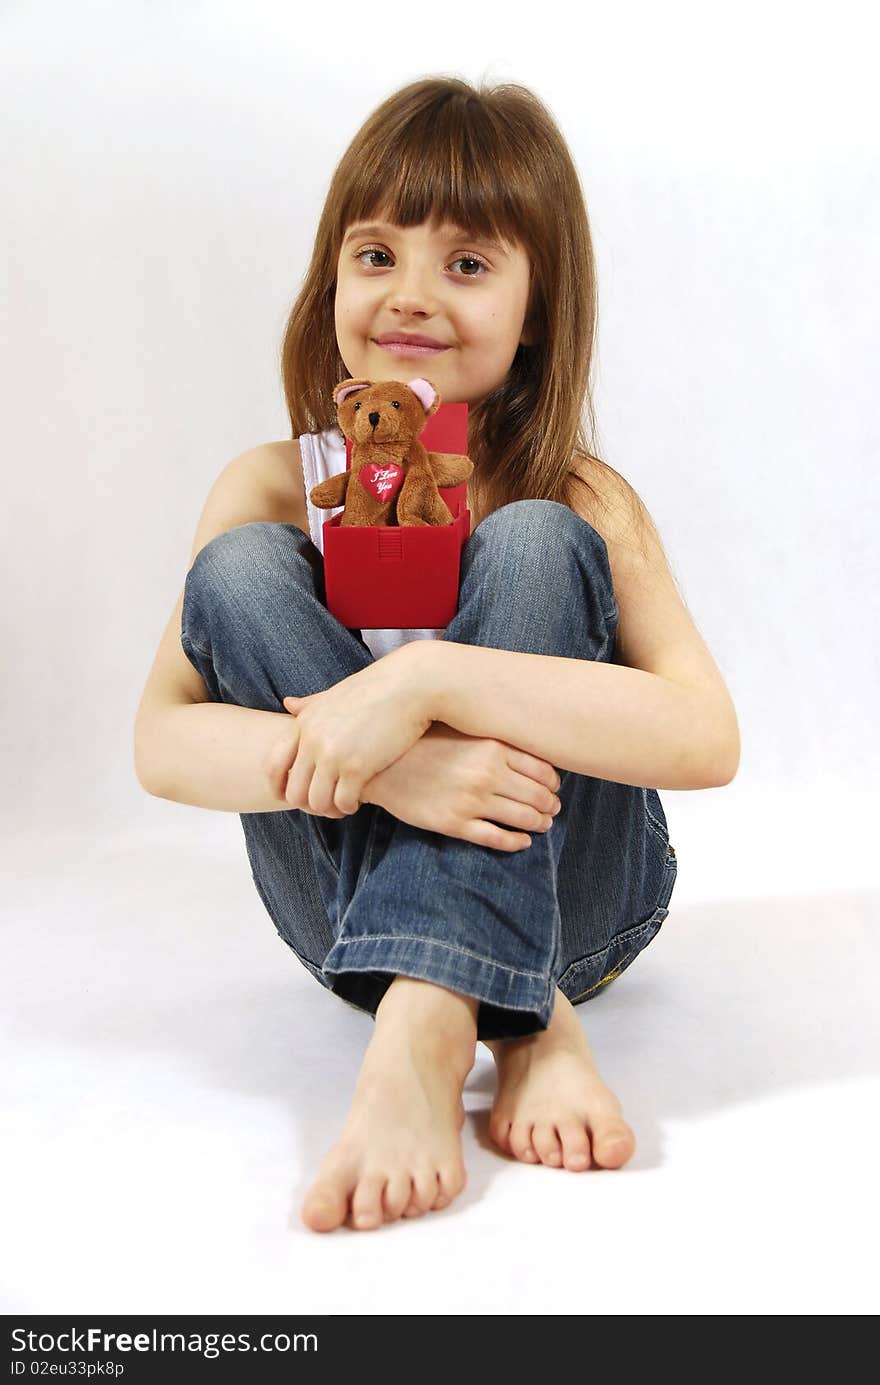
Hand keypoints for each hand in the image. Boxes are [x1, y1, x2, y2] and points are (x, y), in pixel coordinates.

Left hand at [272, 649, 432, 815]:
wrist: (409, 685)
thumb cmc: (375, 688)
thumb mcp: (334, 694)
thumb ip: (309, 705)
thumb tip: (288, 703)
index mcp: (303, 723)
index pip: (273, 766)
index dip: (280, 787)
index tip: (297, 796)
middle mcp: (312, 741)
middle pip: (294, 791)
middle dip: (308, 804)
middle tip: (325, 804)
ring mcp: (333, 755)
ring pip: (317, 802)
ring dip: (329, 810)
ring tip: (342, 805)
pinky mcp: (357, 767)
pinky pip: (343, 802)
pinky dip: (349, 807)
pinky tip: (359, 802)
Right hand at [362, 722, 562, 850]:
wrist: (382, 764)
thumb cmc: (423, 741)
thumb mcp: (462, 729)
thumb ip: (495, 737)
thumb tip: (531, 749)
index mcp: (493, 747)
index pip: (543, 770)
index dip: (553, 782)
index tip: (553, 787)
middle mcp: (487, 774)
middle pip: (538, 796)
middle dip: (550, 805)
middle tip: (552, 809)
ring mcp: (471, 801)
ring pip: (523, 818)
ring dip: (539, 823)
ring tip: (542, 824)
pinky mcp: (455, 823)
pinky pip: (497, 839)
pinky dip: (516, 842)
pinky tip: (522, 841)